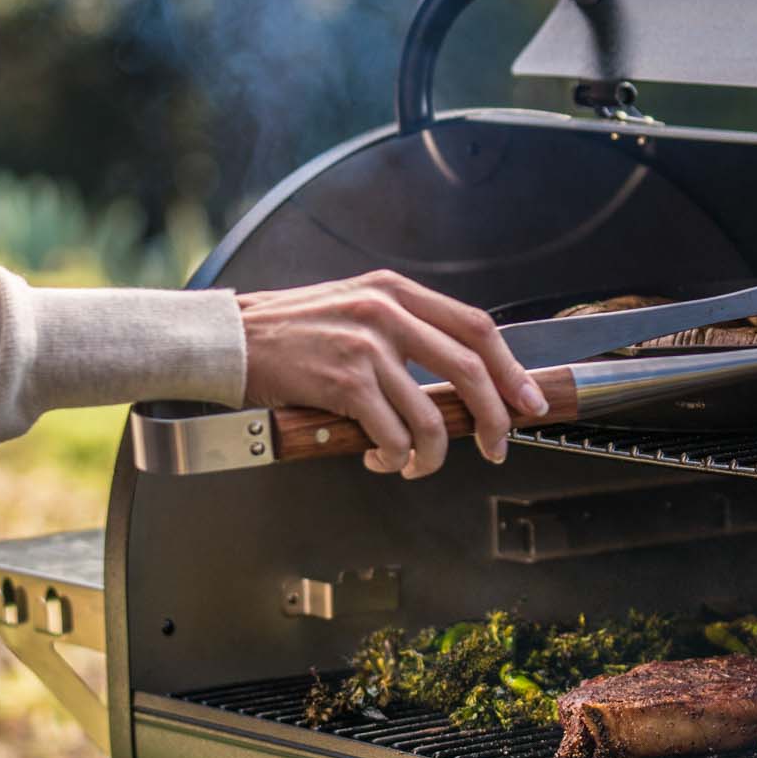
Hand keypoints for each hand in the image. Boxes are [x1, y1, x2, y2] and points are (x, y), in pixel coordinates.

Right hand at [236, 270, 547, 477]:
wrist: (229, 338)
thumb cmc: (287, 332)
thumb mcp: (352, 307)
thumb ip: (401, 328)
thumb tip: (456, 374)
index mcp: (395, 292)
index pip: (476, 326)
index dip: (511, 368)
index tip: (527, 400)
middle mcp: (387, 313)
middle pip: (470, 370)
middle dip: (494, 418)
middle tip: (497, 446)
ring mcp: (367, 346)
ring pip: (432, 416)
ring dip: (432, 455)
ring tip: (415, 465)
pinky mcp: (344, 382)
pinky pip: (392, 435)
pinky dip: (393, 459)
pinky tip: (377, 459)